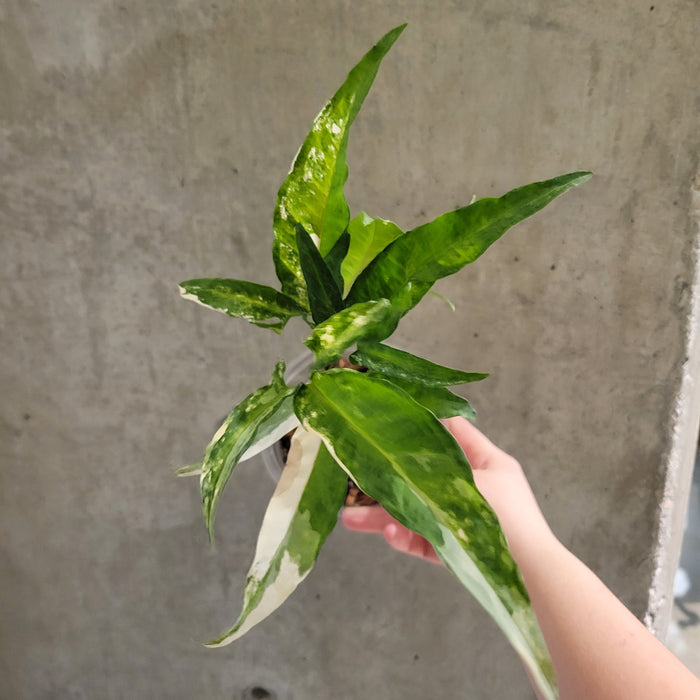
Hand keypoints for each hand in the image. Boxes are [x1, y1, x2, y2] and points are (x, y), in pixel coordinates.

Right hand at [341, 417, 552, 566]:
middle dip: (387, 480)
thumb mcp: (471, 480)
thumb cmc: (508, 517)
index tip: (389, 418)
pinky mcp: (455, 549)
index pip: (453, 429)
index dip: (423, 421)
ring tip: (351, 520)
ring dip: (384, 514)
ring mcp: (461, 519)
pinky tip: (388, 534)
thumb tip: (397, 457)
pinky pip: (423, 538)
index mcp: (485, 461)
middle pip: (422, 476)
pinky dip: (404, 536)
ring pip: (416, 510)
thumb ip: (432, 469)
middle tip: (353, 480)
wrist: (531, 575)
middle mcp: (472, 487)